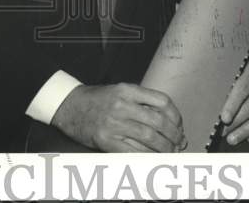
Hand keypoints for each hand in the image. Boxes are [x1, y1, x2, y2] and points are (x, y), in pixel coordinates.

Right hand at [51, 83, 186, 151]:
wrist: (69, 107)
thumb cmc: (96, 100)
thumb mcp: (119, 91)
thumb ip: (141, 102)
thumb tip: (168, 121)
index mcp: (127, 90)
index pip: (162, 101)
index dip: (176, 115)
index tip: (179, 124)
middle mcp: (122, 105)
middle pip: (159, 121)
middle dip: (174, 135)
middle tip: (179, 141)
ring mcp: (114, 123)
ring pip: (150, 138)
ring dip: (165, 148)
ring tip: (170, 151)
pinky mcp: (107, 140)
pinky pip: (135, 151)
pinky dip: (149, 157)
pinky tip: (154, 157)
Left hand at [219, 53, 248, 145]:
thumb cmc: (242, 66)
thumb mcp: (234, 66)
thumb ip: (227, 83)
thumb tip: (214, 105)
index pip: (243, 89)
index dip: (232, 106)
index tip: (224, 119)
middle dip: (238, 122)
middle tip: (225, 133)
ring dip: (248, 131)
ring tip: (234, 138)